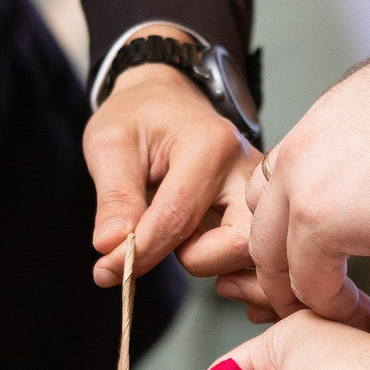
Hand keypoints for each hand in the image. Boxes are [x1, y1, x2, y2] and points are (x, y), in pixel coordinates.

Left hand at [89, 32, 257, 285]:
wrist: (165, 99)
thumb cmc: (138, 116)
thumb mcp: (111, 145)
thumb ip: (114, 199)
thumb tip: (111, 249)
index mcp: (210, 145)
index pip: (180, 218)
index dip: (142, 253)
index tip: (109, 270)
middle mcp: (246, 169)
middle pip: (239, 243)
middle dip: (196, 260)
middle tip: (166, 243)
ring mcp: (260, 192)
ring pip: (254, 255)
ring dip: (214, 265)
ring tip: (184, 242)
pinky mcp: (260, 210)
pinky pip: (257, 256)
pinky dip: (233, 270)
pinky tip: (205, 257)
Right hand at [243, 8, 369, 340]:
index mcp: (320, 219)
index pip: (307, 290)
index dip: (337, 316)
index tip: (362, 318)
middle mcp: (299, 172)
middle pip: (265, 250)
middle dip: (292, 285)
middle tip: (326, 302)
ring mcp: (307, 131)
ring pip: (262, 200)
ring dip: (279, 236)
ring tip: (316, 254)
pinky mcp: (326, 104)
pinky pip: (285, 158)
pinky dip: (292, 189)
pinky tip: (332, 201)